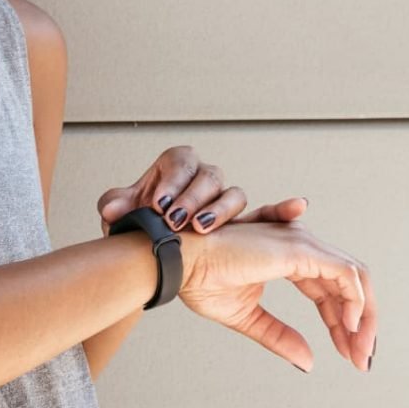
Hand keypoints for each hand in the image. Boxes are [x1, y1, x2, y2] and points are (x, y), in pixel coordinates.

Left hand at [97, 145, 308, 235]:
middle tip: (176, 219)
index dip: (172, 180)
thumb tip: (110, 208)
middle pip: (208, 177)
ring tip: (200, 229)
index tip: (158, 203)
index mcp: (175, 165)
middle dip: (192, 199)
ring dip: (218, 213)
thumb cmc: (139, 222)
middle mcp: (201, 176)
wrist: (152, 247)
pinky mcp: (239, 221)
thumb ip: (117, 206)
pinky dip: (281, 210)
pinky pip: (265, 212)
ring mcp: (221, 198)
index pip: (179, 161)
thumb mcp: (123, 213)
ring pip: (231, 195)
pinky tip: (298, 208)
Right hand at [176, 221, 376, 373]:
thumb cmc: (201, 280)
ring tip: (359, 350)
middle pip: (349, 283)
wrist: (180, 263)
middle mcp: (298, 244)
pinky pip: (346, 275)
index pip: (330, 289)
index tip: (348, 354)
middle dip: (361, 324)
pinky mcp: (299, 249)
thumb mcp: (247, 317)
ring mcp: (300, 243)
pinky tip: (348, 329)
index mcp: (286, 257)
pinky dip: (356, 302)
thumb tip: (309, 362)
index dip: (342, 323)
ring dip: (365, 316)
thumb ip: (279, 335)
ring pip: (355, 276)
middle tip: (361, 359)